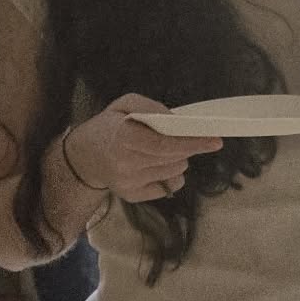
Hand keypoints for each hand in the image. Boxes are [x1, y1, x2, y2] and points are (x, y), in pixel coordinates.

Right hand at [65, 94, 223, 204]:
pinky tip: (156, 165)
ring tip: (162, 150)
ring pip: (174, 172)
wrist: (84, 157)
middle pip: (174, 159)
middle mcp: (125, 163)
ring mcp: (128, 182)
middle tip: (185, 137)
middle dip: (187, 148)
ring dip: (178, 160)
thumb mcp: (124, 104)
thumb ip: (150, 107)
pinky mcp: (132, 196)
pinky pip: (168, 188)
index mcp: (123, 137)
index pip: (165, 144)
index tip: (215, 141)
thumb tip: (175, 120)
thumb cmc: (108, 126)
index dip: (192, 143)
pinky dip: (171, 175)